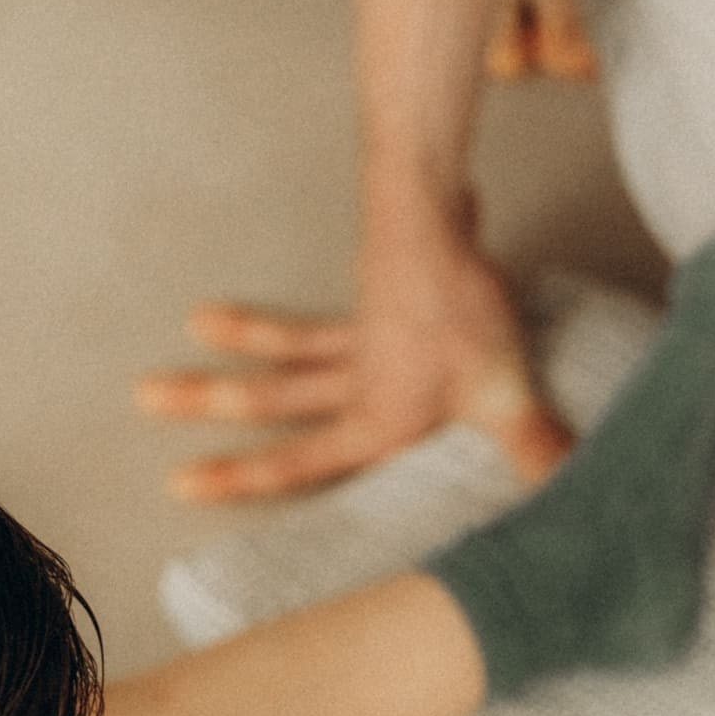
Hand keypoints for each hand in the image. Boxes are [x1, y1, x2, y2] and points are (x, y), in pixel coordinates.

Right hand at [136, 214, 571, 503]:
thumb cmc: (461, 311)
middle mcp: (355, 383)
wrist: (433, 218)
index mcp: (373, 420)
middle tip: (143, 395)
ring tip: (193, 326)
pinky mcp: (377, 299)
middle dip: (206, 403)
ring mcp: (361, 337)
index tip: (177, 482)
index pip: (296, 461)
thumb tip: (571, 498)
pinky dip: (316, 297)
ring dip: (240, 340)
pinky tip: (323, 274)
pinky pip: (334, 312)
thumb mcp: (500, 393)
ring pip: (289, 351)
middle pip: (272, 399)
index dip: (238, 476)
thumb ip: (532, 449)